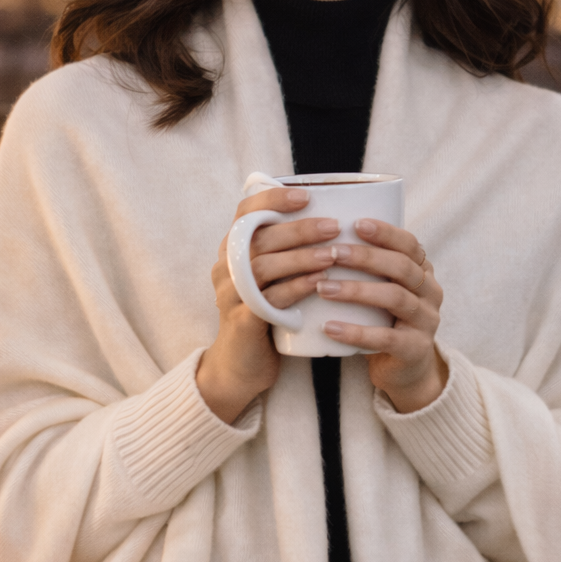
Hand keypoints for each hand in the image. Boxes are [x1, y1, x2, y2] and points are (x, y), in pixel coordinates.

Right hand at [196, 187, 338, 422]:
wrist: (241, 365)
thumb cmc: (266, 313)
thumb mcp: (271, 277)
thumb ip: (287, 250)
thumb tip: (333, 218)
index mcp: (232, 249)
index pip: (245, 211)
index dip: (273, 199)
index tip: (307, 196)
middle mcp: (225, 267)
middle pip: (259, 237)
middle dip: (299, 229)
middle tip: (335, 227)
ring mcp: (230, 294)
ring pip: (264, 266)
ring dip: (302, 257)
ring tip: (333, 254)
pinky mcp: (241, 321)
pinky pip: (269, 299)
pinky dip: (296, 288)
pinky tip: (319, 283)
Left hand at [314, 220, 446, 412]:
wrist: (403, 370)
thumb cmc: (383, 320)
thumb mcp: (381, 289)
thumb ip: (368, 267)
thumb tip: (322, 235)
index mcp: (423, 272)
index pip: (410, 244)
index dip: (386, 232)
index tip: (356, 223)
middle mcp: (431, 293)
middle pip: (402, 267)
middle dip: (366, 257)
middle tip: (332, 254)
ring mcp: (426, 322)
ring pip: (395, 298)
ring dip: (356, 291)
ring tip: (323, 287)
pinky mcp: (415, 349)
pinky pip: (386, 338)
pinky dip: (356, 332)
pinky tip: (329, 327)